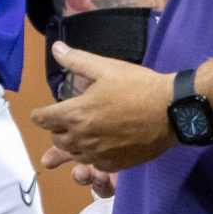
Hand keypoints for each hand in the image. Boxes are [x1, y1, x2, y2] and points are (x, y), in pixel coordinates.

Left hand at [28, 43, 175, 178]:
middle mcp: (82, 138)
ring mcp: (98, 155)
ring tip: (82, 134)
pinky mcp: (114, 165)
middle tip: (67, 120)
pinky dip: (92, 157)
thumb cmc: (138, 86)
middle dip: (57, 129)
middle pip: (56, 139)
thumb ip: (77, 60)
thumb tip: (56, 48)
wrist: (171, 111)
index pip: (43, 119)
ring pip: (73, 155)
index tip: (43, 113)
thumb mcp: (106, 67)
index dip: (40, 114)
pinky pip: (93, 165)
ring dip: (72, 145)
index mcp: (76, 113)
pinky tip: (100, 146)